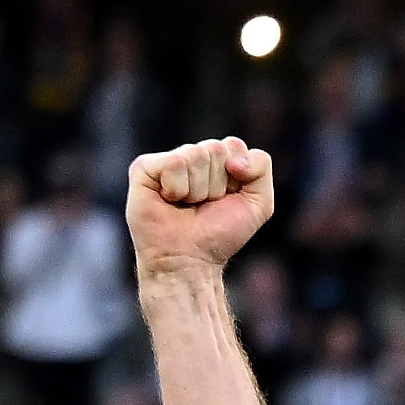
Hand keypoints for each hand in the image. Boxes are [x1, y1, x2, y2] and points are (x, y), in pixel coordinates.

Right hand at [128, 138, 275, 284]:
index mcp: (216, 160)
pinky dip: (178, 189)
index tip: (227, 199)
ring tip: (187, 205)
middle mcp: (190, 156)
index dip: (238, 177)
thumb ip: (260, 166)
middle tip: (204, 205)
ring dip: (198, 190)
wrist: (191, 259)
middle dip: (218, 184)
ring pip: (196, 155)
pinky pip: (174, 163)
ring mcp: (166, 161)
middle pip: (216, 148)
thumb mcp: (259, 203)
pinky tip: (169, 201)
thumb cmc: (220, 233)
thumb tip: (231, 155)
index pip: (234, 145)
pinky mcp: (144, 167)